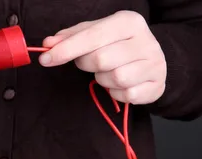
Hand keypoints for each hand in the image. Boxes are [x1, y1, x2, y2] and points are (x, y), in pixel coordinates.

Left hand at [39, 11, 166, 104]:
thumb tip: (48, 44)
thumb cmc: (117, 45)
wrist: (154, 60)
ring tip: (108, 72)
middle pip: (100, 59)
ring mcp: (154, 63)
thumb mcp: (95, 34)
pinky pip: (126, 95)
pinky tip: (120, 84)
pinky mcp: (157, 85)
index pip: (92, 36)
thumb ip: (70, 38)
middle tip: (89, 63)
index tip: (45, 59)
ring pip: (114, 78)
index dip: (65, 49)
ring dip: (103, 79)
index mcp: (128, 21)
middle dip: (86, 64)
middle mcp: (145, 40)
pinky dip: (116, 93)